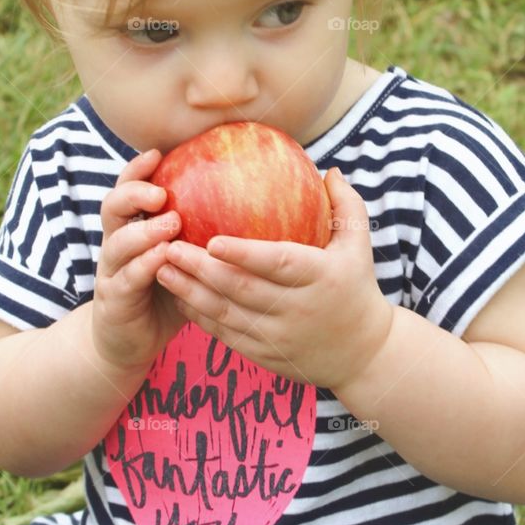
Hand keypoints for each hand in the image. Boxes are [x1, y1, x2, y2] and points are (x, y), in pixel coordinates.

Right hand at [92, 149, 187, 375]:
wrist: (128, 344)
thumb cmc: (166, 296)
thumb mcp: (185, 262)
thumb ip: (203, 235)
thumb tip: (254, 206)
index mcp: (132, 229)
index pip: (128, 189)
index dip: (138, 169)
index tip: (159, 152)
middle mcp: (116, 245)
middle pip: (112, 207)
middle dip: (134, 193)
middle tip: (161, 192)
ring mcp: (112, 271)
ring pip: (118, 242)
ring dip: (144, 231)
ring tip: (171, 223)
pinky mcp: (114, 299)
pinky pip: (128, 278)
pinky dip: (146, 266)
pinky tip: (166, 259)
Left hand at [153, 166, 395, 390]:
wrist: (363, 355)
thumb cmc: (358, 288)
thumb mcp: (359, 246)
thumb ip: (346, 206)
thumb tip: (329, 169)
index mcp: (320, 277)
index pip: (278, 264)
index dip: (244, 254)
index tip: (212, 240)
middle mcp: (298, 309)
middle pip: (242, 289)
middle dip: (201, 269)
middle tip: (169, 245)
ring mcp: (279, 336)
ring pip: (226, 315)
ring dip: (190, 292)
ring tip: (161, 268)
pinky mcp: (265, 355)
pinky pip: (226, 335)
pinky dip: (200, 316)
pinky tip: (178, 296)